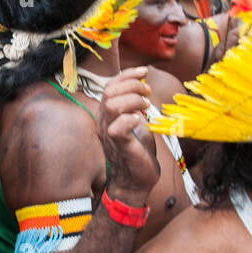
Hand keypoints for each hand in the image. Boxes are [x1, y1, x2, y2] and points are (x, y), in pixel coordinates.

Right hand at [97, 67, 160, 204]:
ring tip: (146, 107)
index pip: (110, 86)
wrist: (136, 180)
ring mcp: (109, 134)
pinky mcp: (119, 146)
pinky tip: (140, 120)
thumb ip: (134, 106)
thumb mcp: (137, 122)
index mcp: (107, 114)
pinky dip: (130, 119)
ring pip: (111, 105)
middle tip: (148, 94)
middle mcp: (103, 122)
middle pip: (109, 92)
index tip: (145, 72)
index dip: (127, 75)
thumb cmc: (138, 151)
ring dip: (133, 100)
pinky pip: (117, 128)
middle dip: (132, 86)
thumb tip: (143, 85)